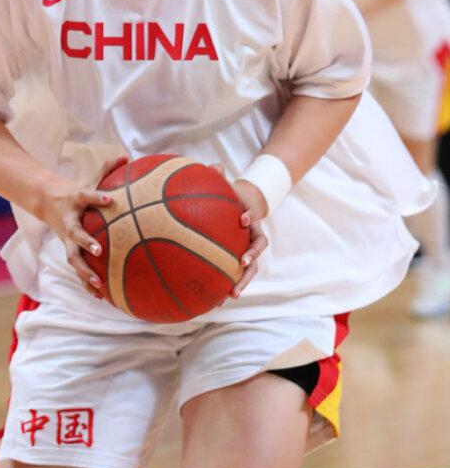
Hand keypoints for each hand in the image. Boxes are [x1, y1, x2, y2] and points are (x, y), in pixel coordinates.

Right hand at [42, 154, 128, 298]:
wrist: (46, 202)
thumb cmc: (75, 191)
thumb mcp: (88, 179)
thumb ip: (107, 169)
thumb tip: (128, 156)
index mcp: (76, 201)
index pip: (87, 196)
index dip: (98, 197)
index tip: (111, 199)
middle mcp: (70, 222)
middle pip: (76, 234)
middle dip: (86, 242)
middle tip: (99, 249)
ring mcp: (68, 239)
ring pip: (73, 258)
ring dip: (84, 271)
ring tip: (99, 284)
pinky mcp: (69, 251)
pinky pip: (78, 270)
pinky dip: (87, 283)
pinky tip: (101, 296)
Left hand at [211, 164, 268, 298]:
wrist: (242, 208)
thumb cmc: (231, 196)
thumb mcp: (226, 185)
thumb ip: (219, 175)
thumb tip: (212, 166)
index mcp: (250, 218)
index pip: (254, 217)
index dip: (250, 217)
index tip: (241, 219)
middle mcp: (252, 236)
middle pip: (257, 251)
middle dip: (250, 260)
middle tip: (241, 266)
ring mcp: (248, 250)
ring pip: (250, 269)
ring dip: (242, 282)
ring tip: (230, 295)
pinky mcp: (239, 261)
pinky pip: (235, 275)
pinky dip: (226, 287)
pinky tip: (212, 301)